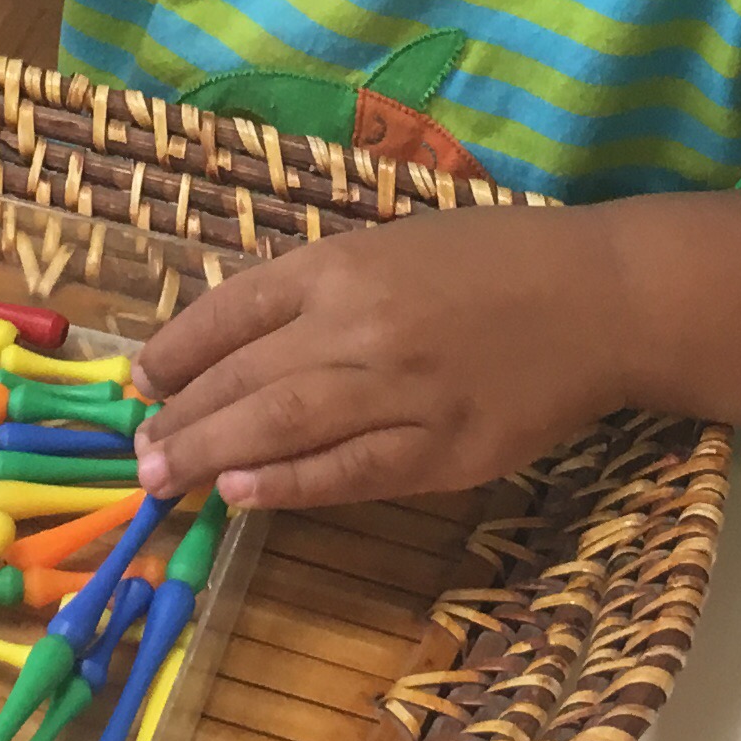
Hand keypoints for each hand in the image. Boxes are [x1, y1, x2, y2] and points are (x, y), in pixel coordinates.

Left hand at [130, 204, 639, 510]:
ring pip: (285, 426)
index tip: (140, 382)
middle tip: (139, 452)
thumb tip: (231, 340)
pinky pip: (352, 472)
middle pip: (247, 376)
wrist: (601, 296)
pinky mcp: (447, 449)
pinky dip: (291, 486)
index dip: (176, 351)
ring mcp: (405, 389)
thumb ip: (318, 288)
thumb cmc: (494, 262)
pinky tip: (244, 495)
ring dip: (214, 456)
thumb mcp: (394, 245)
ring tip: (166, 477)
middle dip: (182, 418)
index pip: (233, 309)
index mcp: (345, 264)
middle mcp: (363, 323)